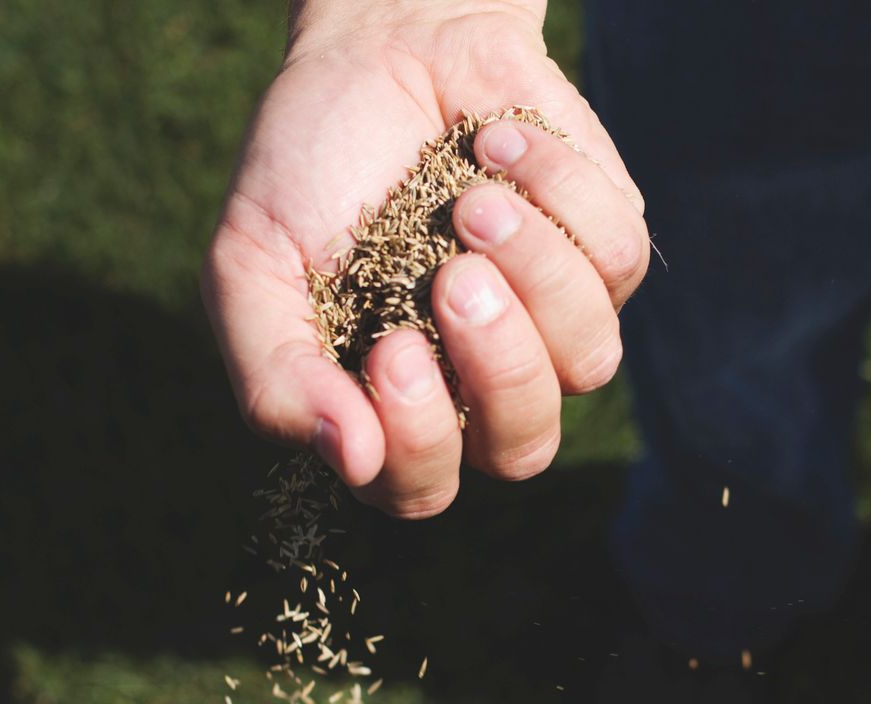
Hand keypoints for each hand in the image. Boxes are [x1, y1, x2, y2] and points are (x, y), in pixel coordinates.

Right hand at [202, 0, 648, 517]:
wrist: (381, 48)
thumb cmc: (310, 166)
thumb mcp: (250, 266)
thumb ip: (276, 374)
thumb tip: (350, 460)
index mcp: (398, 399)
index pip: (425, 486)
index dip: (421, 438)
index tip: (390, 347)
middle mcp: (483, 378)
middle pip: (525, 446)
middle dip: (498, 367)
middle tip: (454, 276)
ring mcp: (555, 321)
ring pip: (591, 361)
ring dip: (535, 271)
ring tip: (474, 198)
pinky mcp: (609, 252)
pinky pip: (620, 259)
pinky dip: (558, 190)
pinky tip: (499, 145)